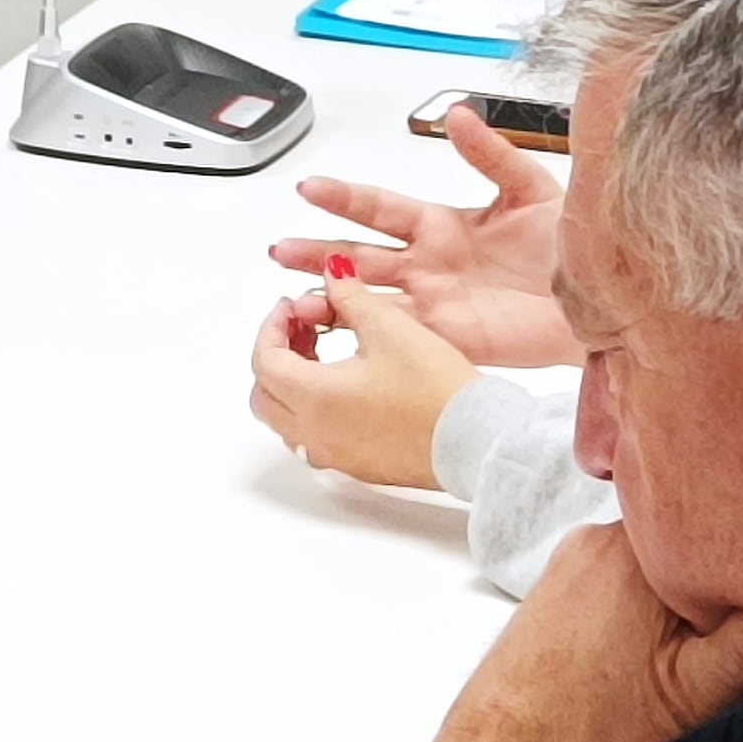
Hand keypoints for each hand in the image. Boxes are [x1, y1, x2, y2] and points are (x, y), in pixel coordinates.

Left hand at [249, 261, 477, 489]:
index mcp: (313, 397)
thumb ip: (350, 297)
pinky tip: (349, 387)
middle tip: (302, 329)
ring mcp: (338, 456)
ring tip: (324, 355)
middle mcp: (316, 434)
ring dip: (293, 385)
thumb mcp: (390, 327)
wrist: (478, 441)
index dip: (272, 326)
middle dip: (276, 356)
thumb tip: (332, 274)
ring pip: (288, 421)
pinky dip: (316, 410)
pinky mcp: (361, 467)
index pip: (264, 360)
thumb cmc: (438, 390)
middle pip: (265, 395)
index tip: (290, 307)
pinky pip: (318, 440)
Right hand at [269, 105, 583, 367]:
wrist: (610, 304)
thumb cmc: (575, 249)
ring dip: (330, 295)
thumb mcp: (532, 190)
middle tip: (280, 250)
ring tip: (293, 295)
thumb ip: (490, 155)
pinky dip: (366, 334)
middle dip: (317, 252)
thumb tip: (457, 115)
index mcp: (445, 225)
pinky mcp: (451, 339)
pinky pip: (399, 336)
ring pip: (368, 298)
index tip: (309, 188)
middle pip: (359, 255)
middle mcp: (431, 264)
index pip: (381, 208)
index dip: (344, 198)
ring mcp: (436, 303)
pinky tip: (339, 333)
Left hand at [404, 523, 742, 741]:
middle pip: (694, 541)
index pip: (725, 517)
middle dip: (731, 579)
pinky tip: (664, 659)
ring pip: (663, 568)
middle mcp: (599, 541)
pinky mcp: (561, 596)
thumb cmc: (584, 738)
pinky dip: (656, 614)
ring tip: (708, 653)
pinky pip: (629, 587)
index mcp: (634, 548)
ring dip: (692, 600)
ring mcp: (575, 566)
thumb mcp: (695, 699)